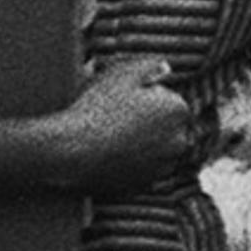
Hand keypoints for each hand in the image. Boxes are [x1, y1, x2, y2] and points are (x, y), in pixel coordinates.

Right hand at [42, 55, 195, 194]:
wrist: (71, 153)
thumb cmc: (94, 111)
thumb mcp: (119, 75)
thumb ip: (148, 66)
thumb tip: (166, 67)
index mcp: (178, 110)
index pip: (168, 100)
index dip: (144, 99)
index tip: (120, 101)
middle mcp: (180, 140)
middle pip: (166, 127)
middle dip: (148, 123)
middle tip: (114, 118)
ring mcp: (164, 166)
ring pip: (156, 150)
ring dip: (141, 144)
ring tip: (108, 137)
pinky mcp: (146, 185)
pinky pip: (142, 170)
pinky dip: (130, 164)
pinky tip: (107, 155)